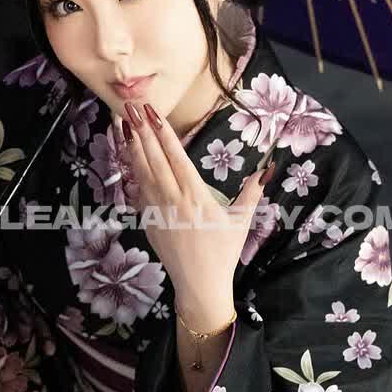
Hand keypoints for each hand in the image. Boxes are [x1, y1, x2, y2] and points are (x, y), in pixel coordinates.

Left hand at [118, 103, 271, 319]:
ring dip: (132, 147)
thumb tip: (268, 169)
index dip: (163, 132)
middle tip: (131, 107)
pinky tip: (127, 158)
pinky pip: (137, 192)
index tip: (153, 113)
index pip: (176, 156)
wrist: (199, 284)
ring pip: (140, 172)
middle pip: (153, 159)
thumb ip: (251, 193)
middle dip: (141, 131)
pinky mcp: (147, 222)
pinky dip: (131, 172)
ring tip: (123, 124)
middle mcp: (172, 199)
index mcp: (195, 195)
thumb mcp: (241, 221)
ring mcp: (156, 211)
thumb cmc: (223, 253)